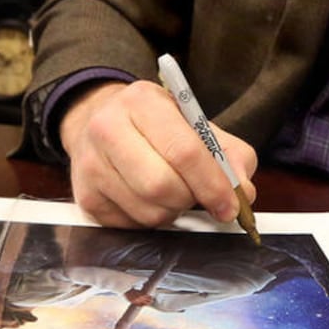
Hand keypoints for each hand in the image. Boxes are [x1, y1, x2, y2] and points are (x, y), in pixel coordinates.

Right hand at [59, 79, 257, 228]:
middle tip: (197, 196)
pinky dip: (151, 221)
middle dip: (190, 199)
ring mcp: (90, 164)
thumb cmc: (155, 125)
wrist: (98, 121)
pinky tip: (149, 200)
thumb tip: (244, 193)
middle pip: (161, 186)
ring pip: (148, 211)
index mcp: (142, 102)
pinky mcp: (85, 196)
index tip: (229, 205)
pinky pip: (131, 226)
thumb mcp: (194, 123)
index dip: (212, 184)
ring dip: (172, 212)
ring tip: (172, 193)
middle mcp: (108, 128)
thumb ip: (228, 153)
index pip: (184, 150)